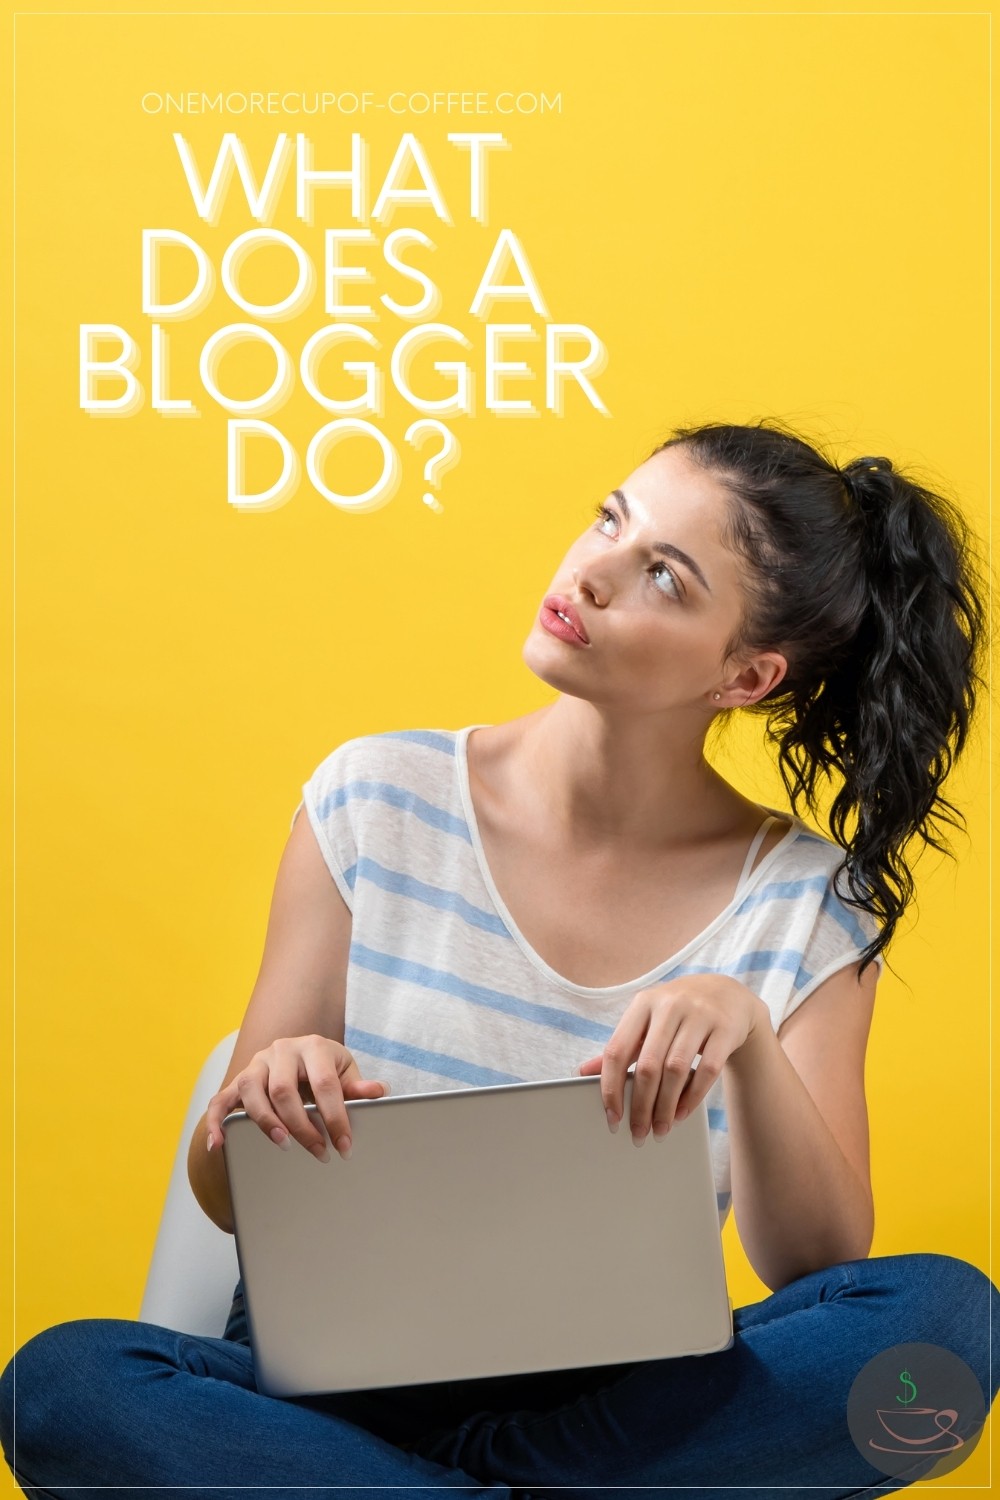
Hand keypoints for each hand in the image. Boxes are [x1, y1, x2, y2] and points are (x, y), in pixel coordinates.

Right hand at [205, 1035, 389, 1161]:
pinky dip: (216, 1123)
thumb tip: (379, 1092)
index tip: (344, 1146)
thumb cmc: (326, 1068)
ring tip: (284, 1145)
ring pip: (252, 1092)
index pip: (324, 1084)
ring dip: (266, 1122)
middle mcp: (281, 1050)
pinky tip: (218, 1145)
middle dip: (302, 1126)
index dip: (335, 1117)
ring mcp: (257, 1064)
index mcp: (314, 1046)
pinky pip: (221, 1101)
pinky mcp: (238, 1080)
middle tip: (319, 1153)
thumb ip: (358, 1086)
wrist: (300, 1056)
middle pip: (285, 1090)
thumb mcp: (345, 1072)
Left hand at [578, 976, 765, 1144]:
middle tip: (638, 1132)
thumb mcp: (647, 1021)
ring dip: (666, 1106)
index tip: (612, 1117)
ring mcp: (699, 1015)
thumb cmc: (677, 1013)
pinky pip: (708, 1070)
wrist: (726, 993)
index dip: (610, 1087)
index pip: (617, 1050)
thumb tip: (584, 1072)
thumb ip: (622, 1046)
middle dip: (641, 1106)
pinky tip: (682, 1113)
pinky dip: (693, 1097)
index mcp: (642, 1004)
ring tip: (661, 1128)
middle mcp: (669, 1006)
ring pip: (676, 1069)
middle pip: (648, 1065)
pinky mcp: (725, 1028)